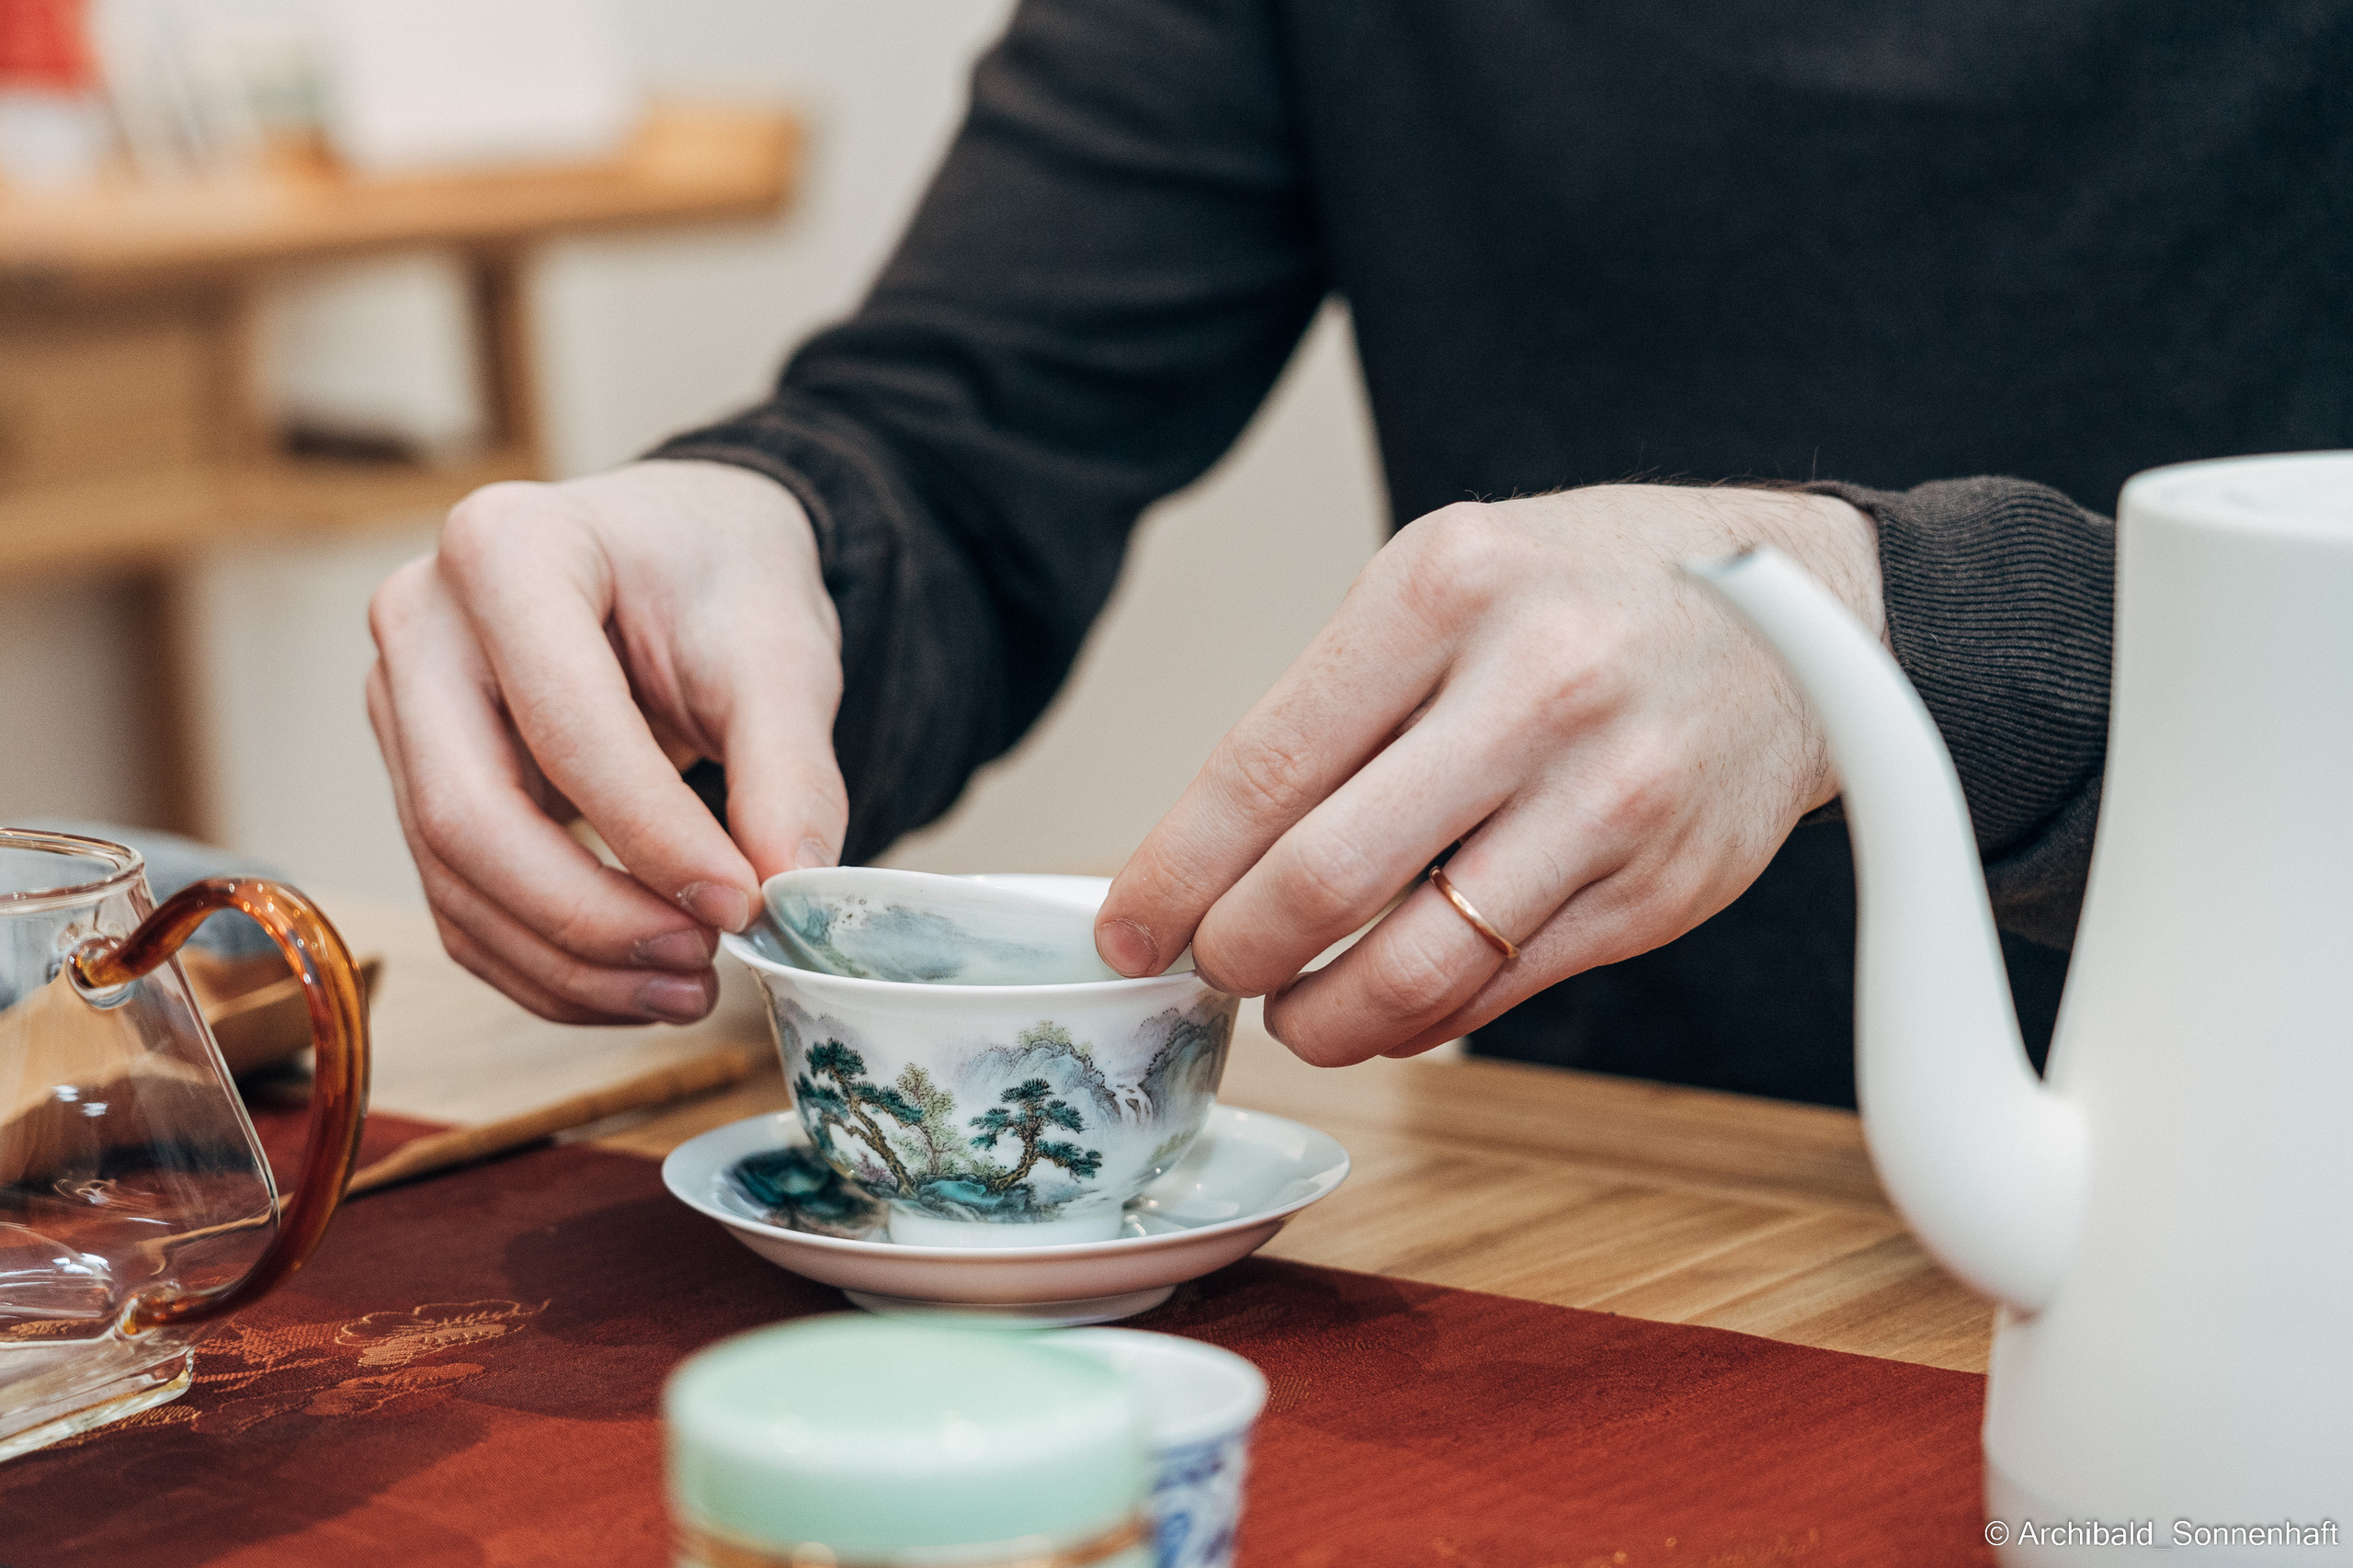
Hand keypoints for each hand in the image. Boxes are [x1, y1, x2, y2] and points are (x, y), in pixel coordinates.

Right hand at [366, 460, 845, 1023]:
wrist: (683, 555)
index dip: (654, 836)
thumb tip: (791, 894)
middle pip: (471, 816)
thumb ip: (790, 773)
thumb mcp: (781, 655)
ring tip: (689, 988)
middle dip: (591, 919)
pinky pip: (463, 905)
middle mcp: (423, 625)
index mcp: (507, 548)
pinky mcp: (419, 783)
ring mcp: (404, 709)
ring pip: (458, 880)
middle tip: (703, 962)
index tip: (745, 903)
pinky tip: (637, 986)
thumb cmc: (722, 579)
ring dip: (572, 964)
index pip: (565, 725)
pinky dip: (549, 967)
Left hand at [1095, 484, 1882, 1064]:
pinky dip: (1420, 1018)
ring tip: (1292, 1008)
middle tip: (1209, 966)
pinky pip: (1499, 993)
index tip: (1129, 928)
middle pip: (1323, 880)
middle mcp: (1535, 689)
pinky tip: (1389, 999)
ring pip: (1415, 970)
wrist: (1802, 614)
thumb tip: (1207, 858)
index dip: (1174, 872)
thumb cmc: (1586, 595)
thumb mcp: (1446, 579)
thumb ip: (1337, 704)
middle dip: (1234, 952)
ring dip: (1321, 1017)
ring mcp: (1610, 797)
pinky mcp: (1661, 889)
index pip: (1265, 768)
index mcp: (1446, 589)